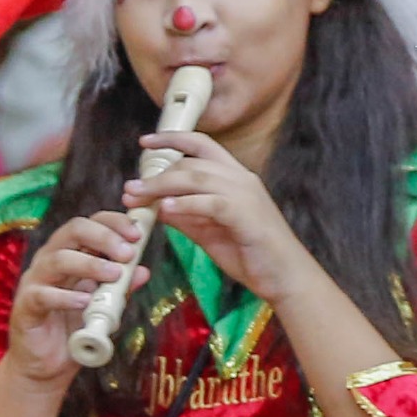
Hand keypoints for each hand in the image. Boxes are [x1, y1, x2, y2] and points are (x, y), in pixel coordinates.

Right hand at [5, 212, 148, 387]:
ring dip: (90, 264)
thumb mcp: (104, 307)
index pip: (90, 223)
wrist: (47, 366)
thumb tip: (143, 271)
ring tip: (113, 274)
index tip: (137, 233)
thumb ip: (120, 288)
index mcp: (70, 253)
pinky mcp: (26, 306)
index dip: (114, 223)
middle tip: (127, 252)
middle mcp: (50, 260)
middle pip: (73, 231)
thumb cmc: (73, 329)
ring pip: (58, 259)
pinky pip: (44, 295)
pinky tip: (85, 302)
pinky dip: (66, 297)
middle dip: (104, 237)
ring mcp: (35, 281)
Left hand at [123, 131, 309, 303]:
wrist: (285, 277)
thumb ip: (187, 216)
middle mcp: (241, 179)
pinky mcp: (247, 216)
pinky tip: (165, 209)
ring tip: (138, 196)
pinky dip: (186, 204)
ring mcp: (246, 195)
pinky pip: (211, 203)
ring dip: (163, 185)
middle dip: (157, 174)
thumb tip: (158, 206)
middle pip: (192, 163)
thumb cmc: (251, 254)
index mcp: (235, 178)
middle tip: (130, 188)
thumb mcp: (211, 232)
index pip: (202, 145)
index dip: (172, 139)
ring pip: (198, 178)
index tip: (145, 142)